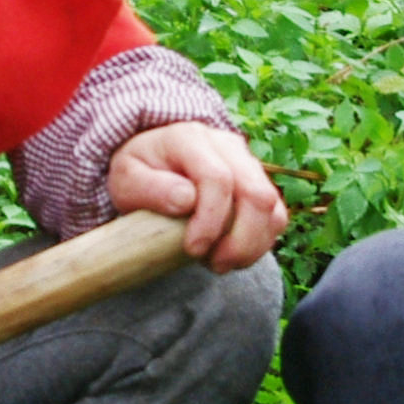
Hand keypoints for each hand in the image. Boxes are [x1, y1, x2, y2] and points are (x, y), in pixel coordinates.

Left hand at [104, 120, 290, 272]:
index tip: (193, 249)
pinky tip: (232, 255)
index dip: (211, 220)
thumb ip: (150, 187)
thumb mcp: (127, 178)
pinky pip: (277, 217)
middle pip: (257, 195)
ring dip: (251, 246)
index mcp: (191, 139)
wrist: (154, 163)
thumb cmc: (140, 172)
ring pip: (273, 208)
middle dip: (240, 240)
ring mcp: (248, 164)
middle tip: (213, 264)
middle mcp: (227, 146)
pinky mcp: (260, 185)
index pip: (218, 179)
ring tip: (219, 262)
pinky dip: (260, 244)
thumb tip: (186, 200)